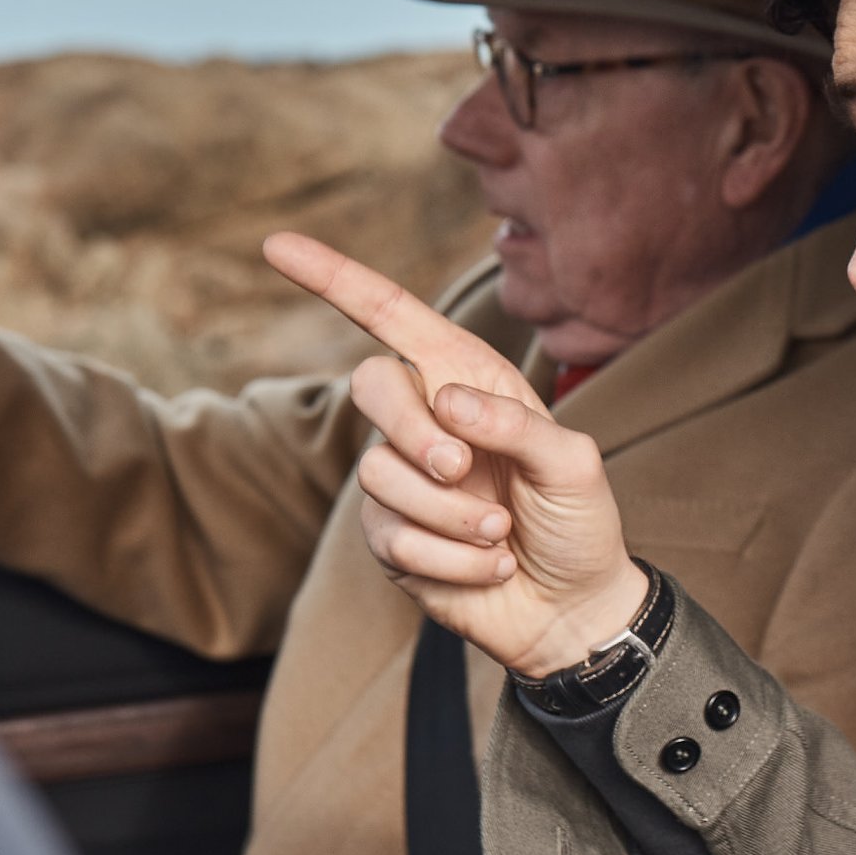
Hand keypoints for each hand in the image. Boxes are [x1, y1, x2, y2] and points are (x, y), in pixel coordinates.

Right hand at [262, 231, 648, 676]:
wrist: (573, 609)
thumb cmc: (580, 524)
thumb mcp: (573, 465)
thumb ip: (517, 426)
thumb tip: (446, 400)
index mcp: (471, 380)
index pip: (392, 318)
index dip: (335, 278)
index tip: (276, 245)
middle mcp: (429, 420)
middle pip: (372, 388)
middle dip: (414, 432)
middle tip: (464, 471)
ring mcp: (402, 480)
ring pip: (381, 475)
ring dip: (453, 514)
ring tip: (501, 534)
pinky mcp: (390, 538)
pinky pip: (392, 537)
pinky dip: (450, 557)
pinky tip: (490, 567)